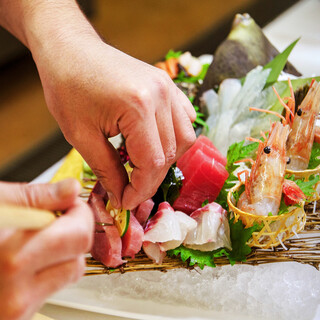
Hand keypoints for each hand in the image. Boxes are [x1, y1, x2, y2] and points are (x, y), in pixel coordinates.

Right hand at [0, 179, 93, 319]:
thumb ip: (37, 198)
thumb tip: (70, 189)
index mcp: (11, 258)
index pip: (78, 236)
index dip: (79, 215)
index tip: (71, 206)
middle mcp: (15, 294)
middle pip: (78, 259)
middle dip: (73, 234)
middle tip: (57, 220)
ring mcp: (14, 312)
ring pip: (67, 276)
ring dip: (61, 255)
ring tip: (33, 241)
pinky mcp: (15, 319)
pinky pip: (49, 289)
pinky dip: (46, 272)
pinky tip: (23, 261)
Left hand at [40, 42, 195, 209]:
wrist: (70, 50)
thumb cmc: (68, 88)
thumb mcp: (80, 136)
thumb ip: (108, 170)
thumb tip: (123, 197)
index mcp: (137, 107)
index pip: (153, 163)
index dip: (141, 190)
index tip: (126, 202)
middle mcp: (161, 96)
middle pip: (171, 153)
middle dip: (151, 179)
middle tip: (131, 189)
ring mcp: (168, 87)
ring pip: (185, 139)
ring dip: (166, 160)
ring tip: (142, 166)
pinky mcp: (168, 85)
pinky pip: (185, 119)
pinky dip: (175, 138)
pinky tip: (156, 143)